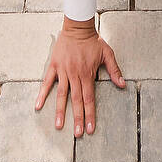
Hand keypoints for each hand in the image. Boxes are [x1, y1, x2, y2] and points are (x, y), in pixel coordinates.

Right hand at [35, 19, 124, 136]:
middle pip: (76, 100)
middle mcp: (75, 74)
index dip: (90, 114)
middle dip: (77, 118)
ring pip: (61, 94)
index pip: (89, 98)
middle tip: (77, 134)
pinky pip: (47, 82)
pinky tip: (38, 105)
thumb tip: (123, 85)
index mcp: (87, 73)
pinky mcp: (54, 65)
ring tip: (59, 126)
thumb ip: (114, 70)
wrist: (78, 26)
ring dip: (60, 111)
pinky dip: (42, 94)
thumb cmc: (93, 41)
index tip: (90, 129)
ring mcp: (63, 71)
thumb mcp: (107, 53)